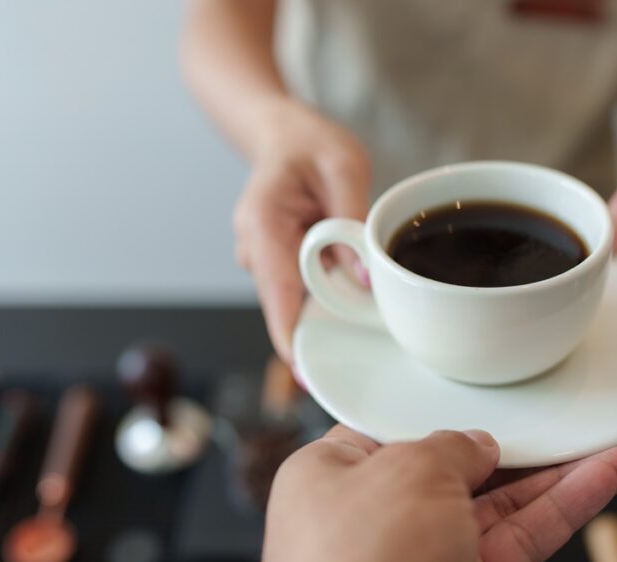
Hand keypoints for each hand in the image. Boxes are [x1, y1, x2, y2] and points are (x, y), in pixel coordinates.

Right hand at [233, 101, 370, 362]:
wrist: (282, 136)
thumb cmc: (310, 145)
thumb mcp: (344, 165)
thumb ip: (352, 217)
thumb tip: (363, 277)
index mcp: (263, 221)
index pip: (275, 288)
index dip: (288, 333)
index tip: (302, 370)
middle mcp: (253, 246)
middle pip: (283, 304)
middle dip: (316, 326)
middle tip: (357, 338)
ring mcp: (259, 260)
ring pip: (293, 300)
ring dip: (324, 303)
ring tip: (355, 280)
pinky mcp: (273, 267)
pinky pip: (298, 290)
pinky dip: (321, 292)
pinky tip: (342, 276)